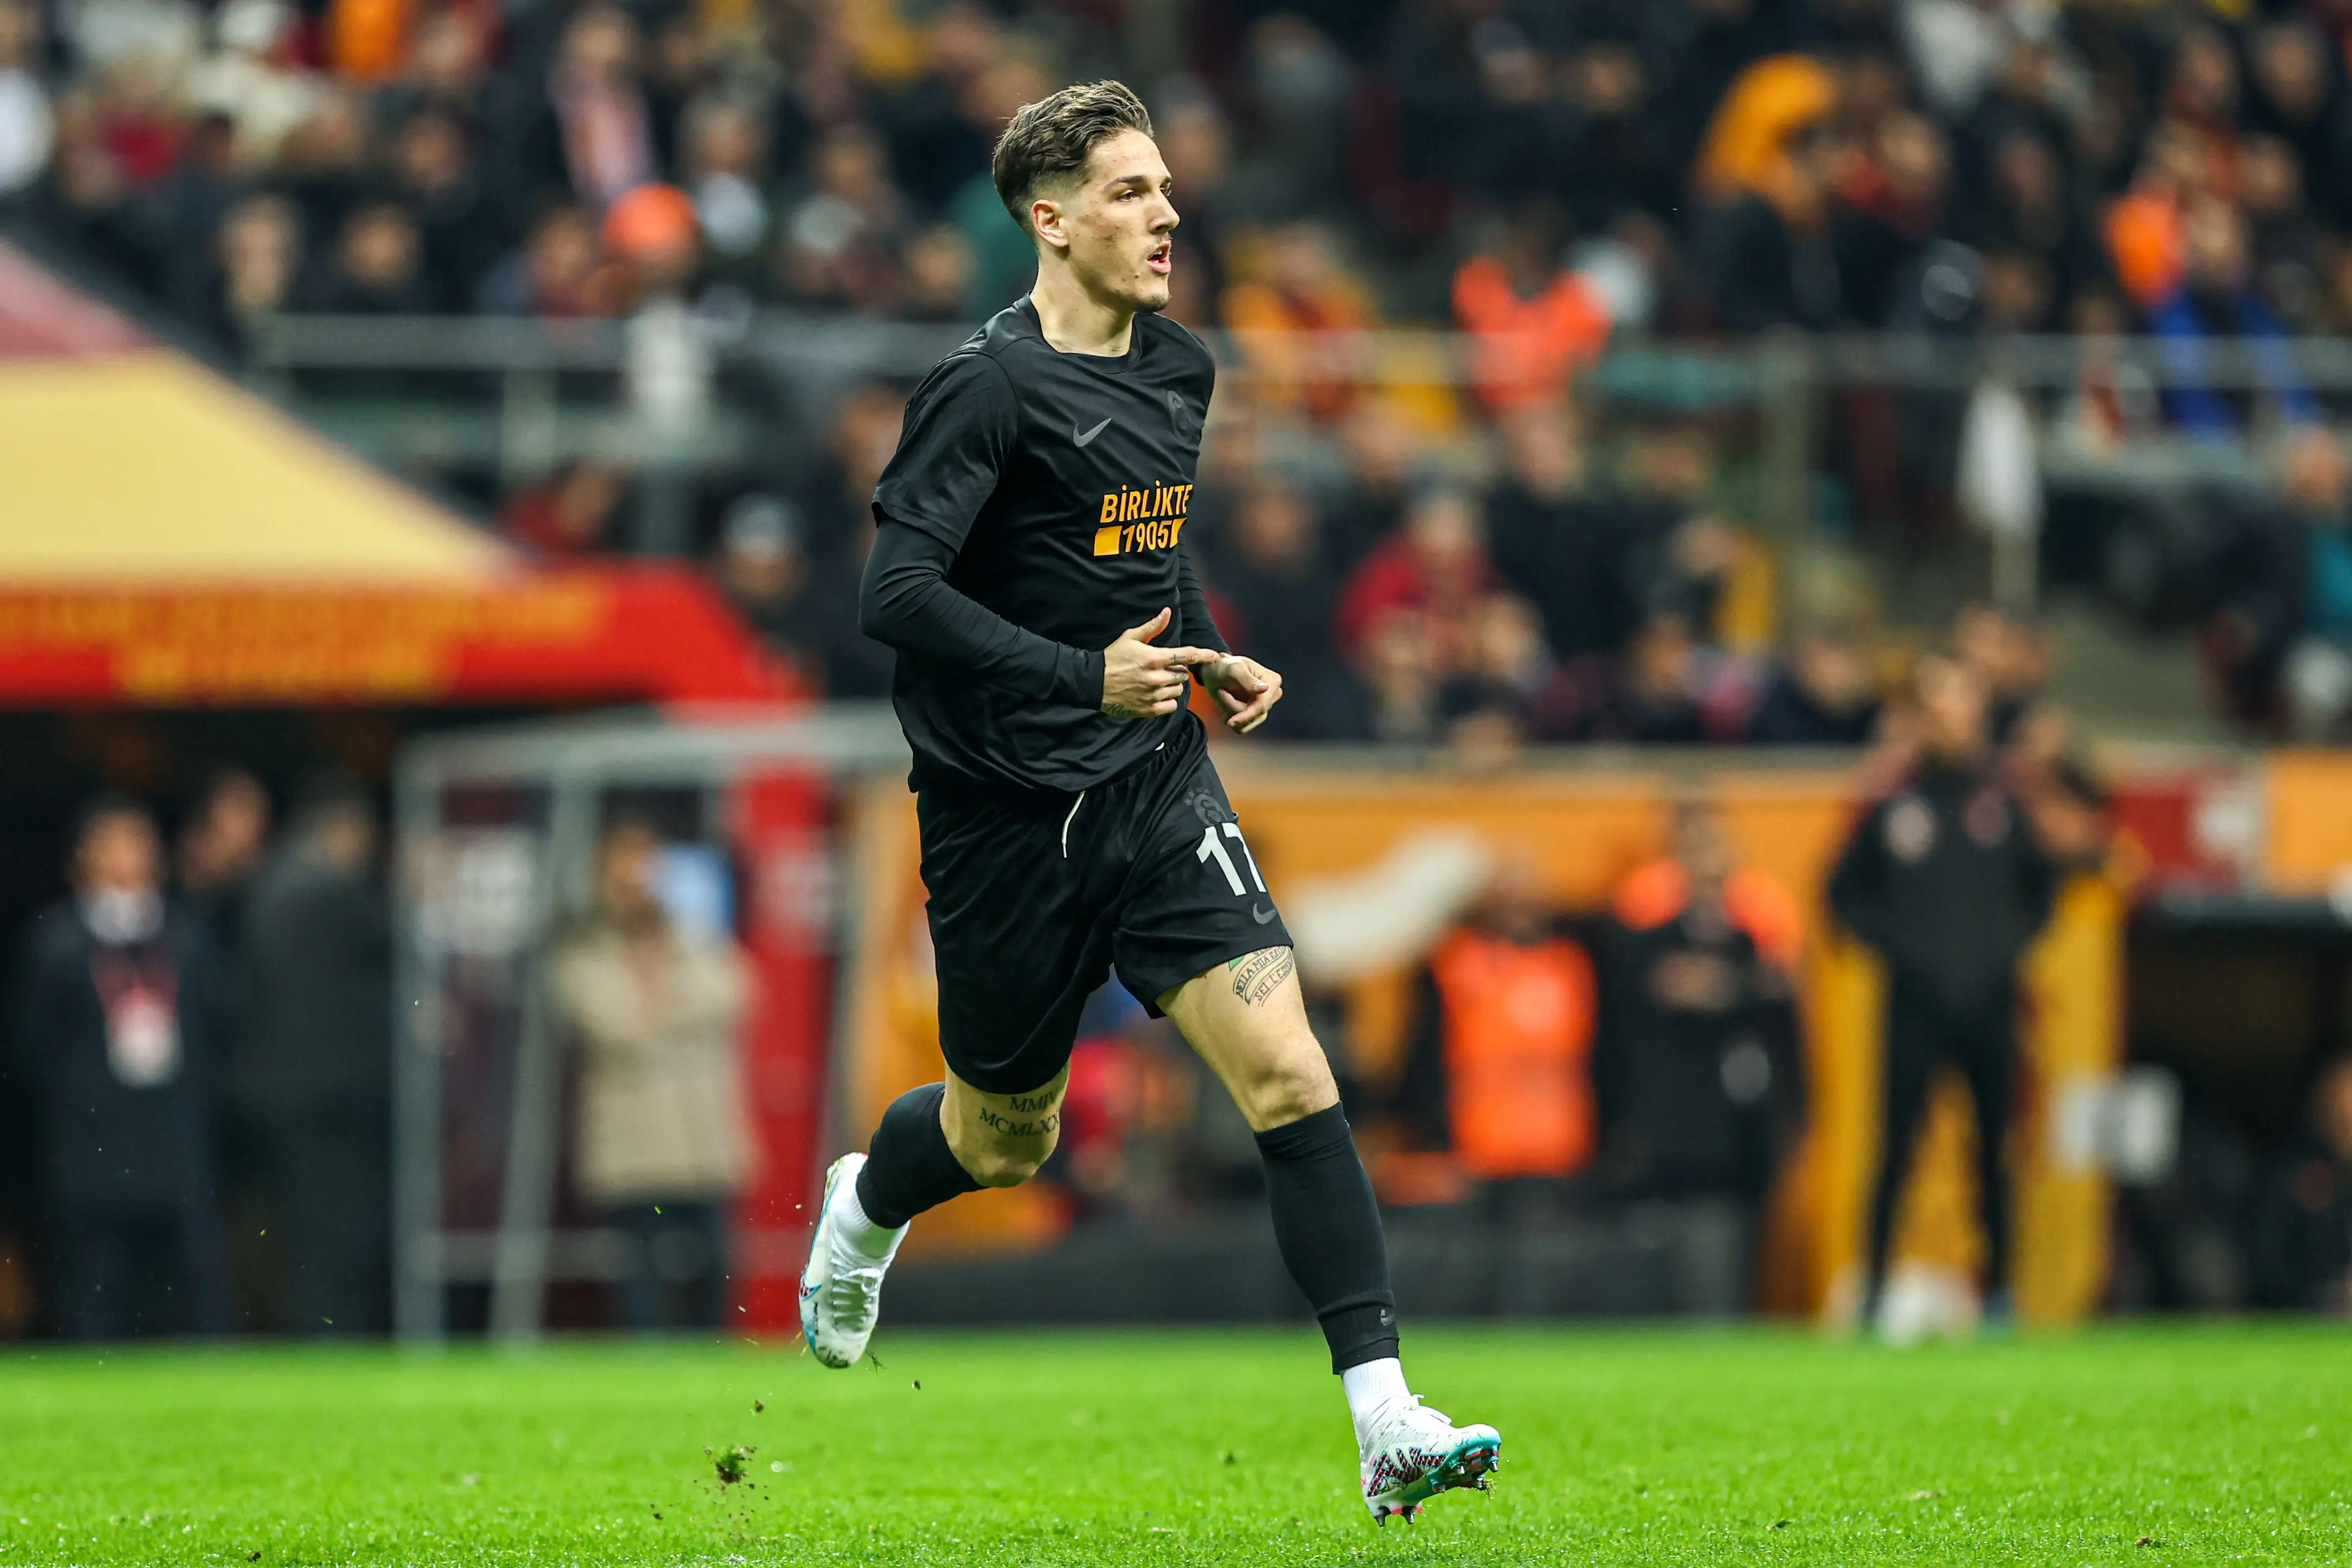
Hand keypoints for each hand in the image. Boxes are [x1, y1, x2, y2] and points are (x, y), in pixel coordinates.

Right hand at [1101, 608, 1220, 718]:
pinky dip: (1169, 701)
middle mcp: (1157, 677)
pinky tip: (1158, 695)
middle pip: (1183, 674)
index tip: (1216, 655)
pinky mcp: (1149, 709)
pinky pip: (1172, 705)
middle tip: (1161, 668)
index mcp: (1154, 657)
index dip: (1204, 655)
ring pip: (1179, 689)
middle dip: (1176, 670)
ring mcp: (1154, 694)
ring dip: (1173, 685)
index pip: (1187, 655)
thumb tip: (1167, 612)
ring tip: (1157, 681)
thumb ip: (1152, 627)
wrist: (1093, 683)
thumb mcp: (1130, 637)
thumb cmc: (1112, 658)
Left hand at [1199, 654, 1283, 733]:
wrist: (1215, 671)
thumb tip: (1265, 689)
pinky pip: (1243, 727)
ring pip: (1248, 723)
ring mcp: (1265, 705)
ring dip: (1230, 712)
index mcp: (1273, 681)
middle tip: (1221, 691)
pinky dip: (1231, 718)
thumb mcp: (1234, 669)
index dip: (1246, 715)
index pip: (1262, 706)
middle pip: (1254, 715)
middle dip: (1233, 707)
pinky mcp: (1255, 714)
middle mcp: (1272, 694)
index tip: (1229, 721)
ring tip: (1222, 695)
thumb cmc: (1224, 666)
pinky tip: (1225, 706)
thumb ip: (1248, 680)